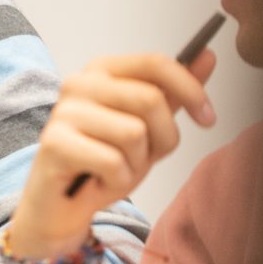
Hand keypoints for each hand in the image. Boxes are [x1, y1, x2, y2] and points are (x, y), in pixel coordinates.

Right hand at [5, 52, 217, 261]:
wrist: (61, 207)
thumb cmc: (103, 164)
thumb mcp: (148, 127)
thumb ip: (173, 93)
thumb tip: (208, 56)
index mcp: (101, 71)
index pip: (155, 63)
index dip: (190, 89)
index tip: (208, 118)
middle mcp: (79, 84)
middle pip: (150, 100)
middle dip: (163, 138)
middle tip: (146, 158)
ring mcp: (63, 113)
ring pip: (134, 134)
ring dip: (137, 164)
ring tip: (116, 170)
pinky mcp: (54, 144)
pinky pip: (113, 163)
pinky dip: (117, 182)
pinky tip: (99, 182)